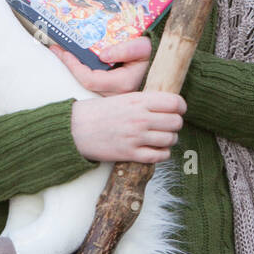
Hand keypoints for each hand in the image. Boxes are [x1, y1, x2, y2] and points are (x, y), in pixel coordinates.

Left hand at [50, 37, 151, 95]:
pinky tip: (77, 59)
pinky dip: (83, 71)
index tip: (61, 50)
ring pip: (88, 85)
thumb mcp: (144, 48)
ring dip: (75, 67)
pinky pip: (93, 84)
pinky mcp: (113, 93)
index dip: (72, 65)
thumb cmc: (156, 55)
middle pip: (84, 83)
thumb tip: (102, 55)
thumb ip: (127, 49)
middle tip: (57, 48)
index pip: (88, 78)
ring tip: (64, 51)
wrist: (166, 65)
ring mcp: (114, 96)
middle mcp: (116, 95)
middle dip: (69, 65)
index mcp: (123, 84)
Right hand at [70, 92, 185, 163]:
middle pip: (176, 122)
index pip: (175, 102)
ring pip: (171, 139)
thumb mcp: (121, 98)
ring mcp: (136, 137)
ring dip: (168, 139)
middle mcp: (140, 118)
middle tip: (166, 125)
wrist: (73, 129)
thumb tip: (167, 107)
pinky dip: (162, 153)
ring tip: (159, 138)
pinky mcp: (131, 154)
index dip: (180, 107)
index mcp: (138, 101)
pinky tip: (154, 149)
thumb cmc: (96, 113)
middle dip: (174, 124)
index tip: (177, 110)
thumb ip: (144, 101)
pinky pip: (160, 156)